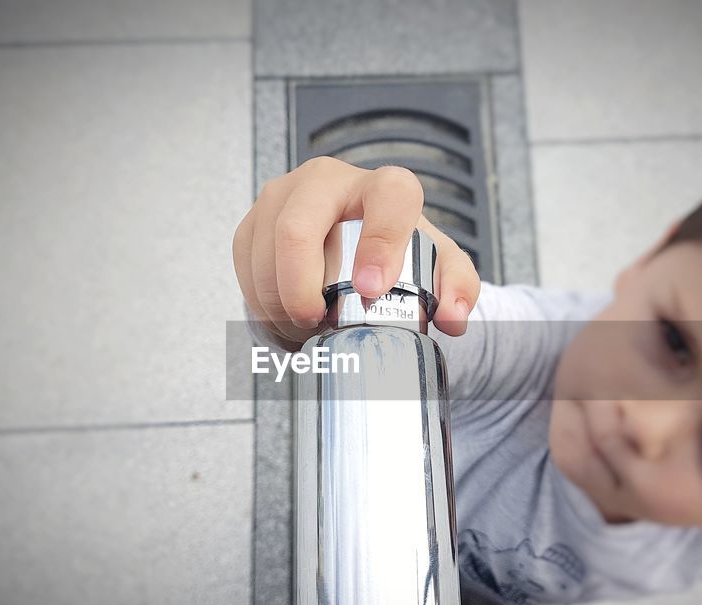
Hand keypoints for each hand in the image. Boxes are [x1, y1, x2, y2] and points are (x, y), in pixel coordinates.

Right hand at [232, 156, 481, 346]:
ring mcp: (284, 194)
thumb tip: (453, 316)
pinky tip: (281, 316)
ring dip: (277, 301)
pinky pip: (244, 261)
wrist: (355, 244)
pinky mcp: (254, 219)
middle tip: (314, 321)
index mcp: (383, 186)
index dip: (380, 243)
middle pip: (297, 226)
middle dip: (299, 286)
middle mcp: (328, 180)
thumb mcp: (437, 266)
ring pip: (263, 249)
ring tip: (301, 327)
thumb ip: (457, 287)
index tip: (370, 290)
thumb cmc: (397, 251)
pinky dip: (259, 300)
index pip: (388, 196)